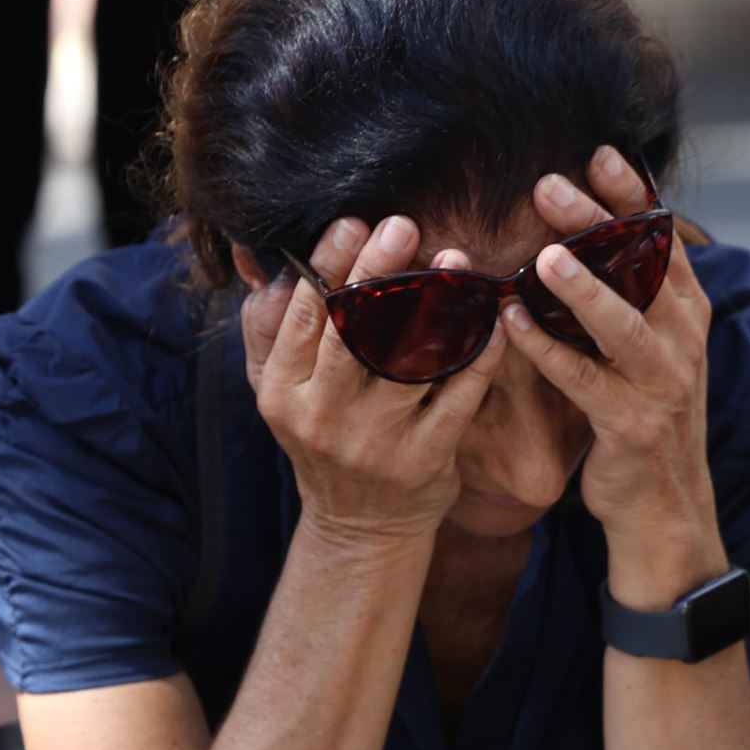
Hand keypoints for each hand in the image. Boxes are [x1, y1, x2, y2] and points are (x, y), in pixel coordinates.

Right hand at [240, 217, 506, 548]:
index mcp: (282, 391)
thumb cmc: (321, 437)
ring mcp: (375, 440)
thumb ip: (266, 324)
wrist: (359, 528)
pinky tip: (494, 317)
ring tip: (456, 259)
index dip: (328, 264)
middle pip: (350, 331)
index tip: (353, 221)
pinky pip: (457, 397)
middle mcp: (322, 416)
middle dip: (375, 272)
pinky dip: (480, 354)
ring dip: (436, 303)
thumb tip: (255, 248)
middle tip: (402, 226)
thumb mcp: (278, 389)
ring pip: (407, 359)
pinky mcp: (423, 459)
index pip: (303, 315)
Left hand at [501, 147, 725, 598]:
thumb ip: (627, 293)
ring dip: (583, 287)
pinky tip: (509, 322)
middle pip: (643, 267)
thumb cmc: (639, 414)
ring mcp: (664, 383)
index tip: (597, 151)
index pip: (664, 236)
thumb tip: (582, 229)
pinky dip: (546, 350)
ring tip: (541, 255)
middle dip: (599, 222)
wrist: (662, 507)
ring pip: (624, 324)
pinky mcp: (633, 425)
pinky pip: (584, 380)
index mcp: (686, 311)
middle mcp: (683, 339)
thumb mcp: (644, 348)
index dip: (633, 193)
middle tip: (548, 184)